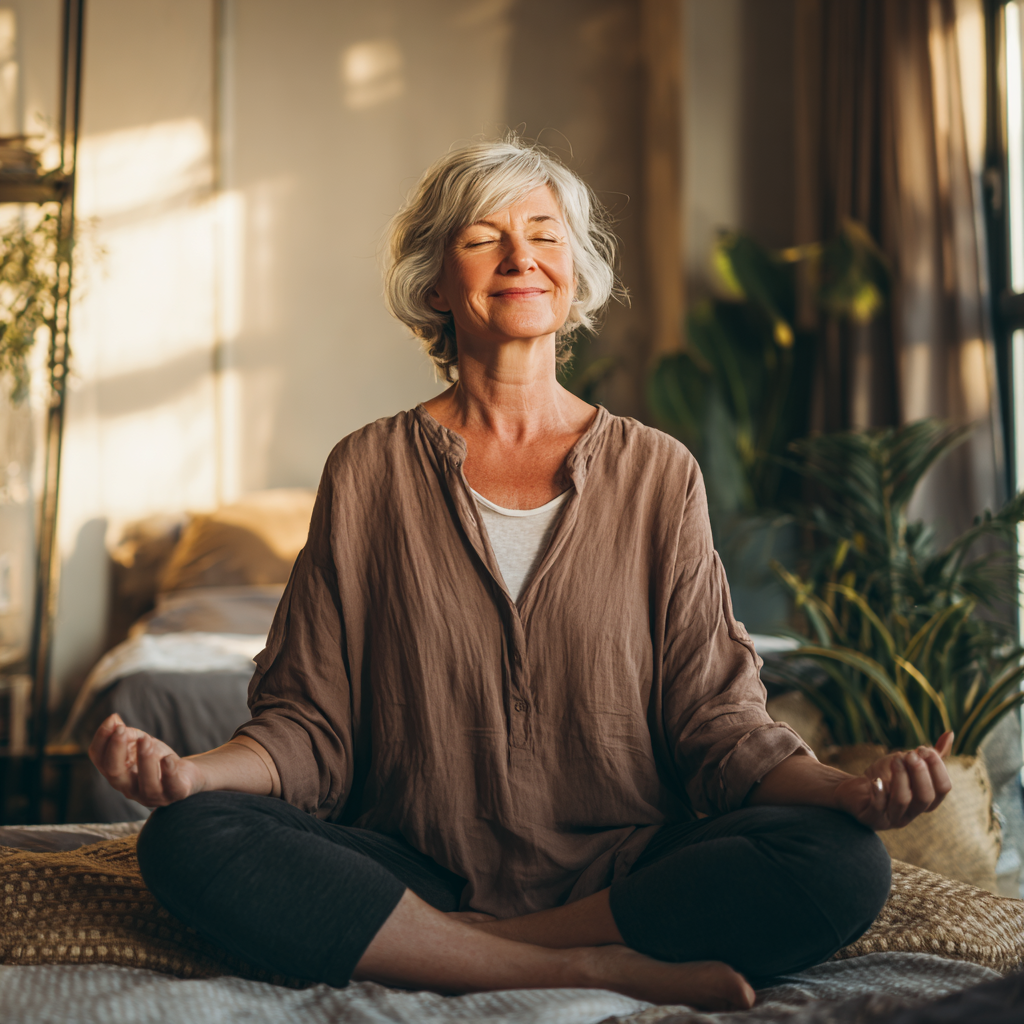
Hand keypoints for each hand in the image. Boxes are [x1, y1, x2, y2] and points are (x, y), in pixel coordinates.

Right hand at [88, 713, 204, 806]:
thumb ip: (127, 734)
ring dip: (145, 759)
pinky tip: (168, 758)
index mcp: (117, 774)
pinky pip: (172, 786)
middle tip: (122, 729)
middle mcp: (130, 788)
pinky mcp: (175, 794)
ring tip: (146, 739)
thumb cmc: (158, 758)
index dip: (102, 739)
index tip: (112, 720)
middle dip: (116, 750)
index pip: (99, 760)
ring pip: (146, 782)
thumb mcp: (141, 743)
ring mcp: (153, 795)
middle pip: (114, 773)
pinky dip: (169, 771)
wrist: (188, 774)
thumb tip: (113, 720)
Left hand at [833, 731, 953, 830]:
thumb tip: (950, 733)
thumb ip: (929, 754)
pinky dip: (879, 793)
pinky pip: (878, 809)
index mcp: (925, 800)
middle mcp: (912, 813)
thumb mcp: (907, 762)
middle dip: (919, 773)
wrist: (853, 789)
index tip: (924, 749)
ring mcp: (892, 818)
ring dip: (900, 777)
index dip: (937, 768)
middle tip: (909, 755)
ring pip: (903, 802)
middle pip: (926, 798)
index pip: (944, 789)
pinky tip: (876, 780)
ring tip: (895, 759)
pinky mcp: (871, 818)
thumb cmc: (884, 776)